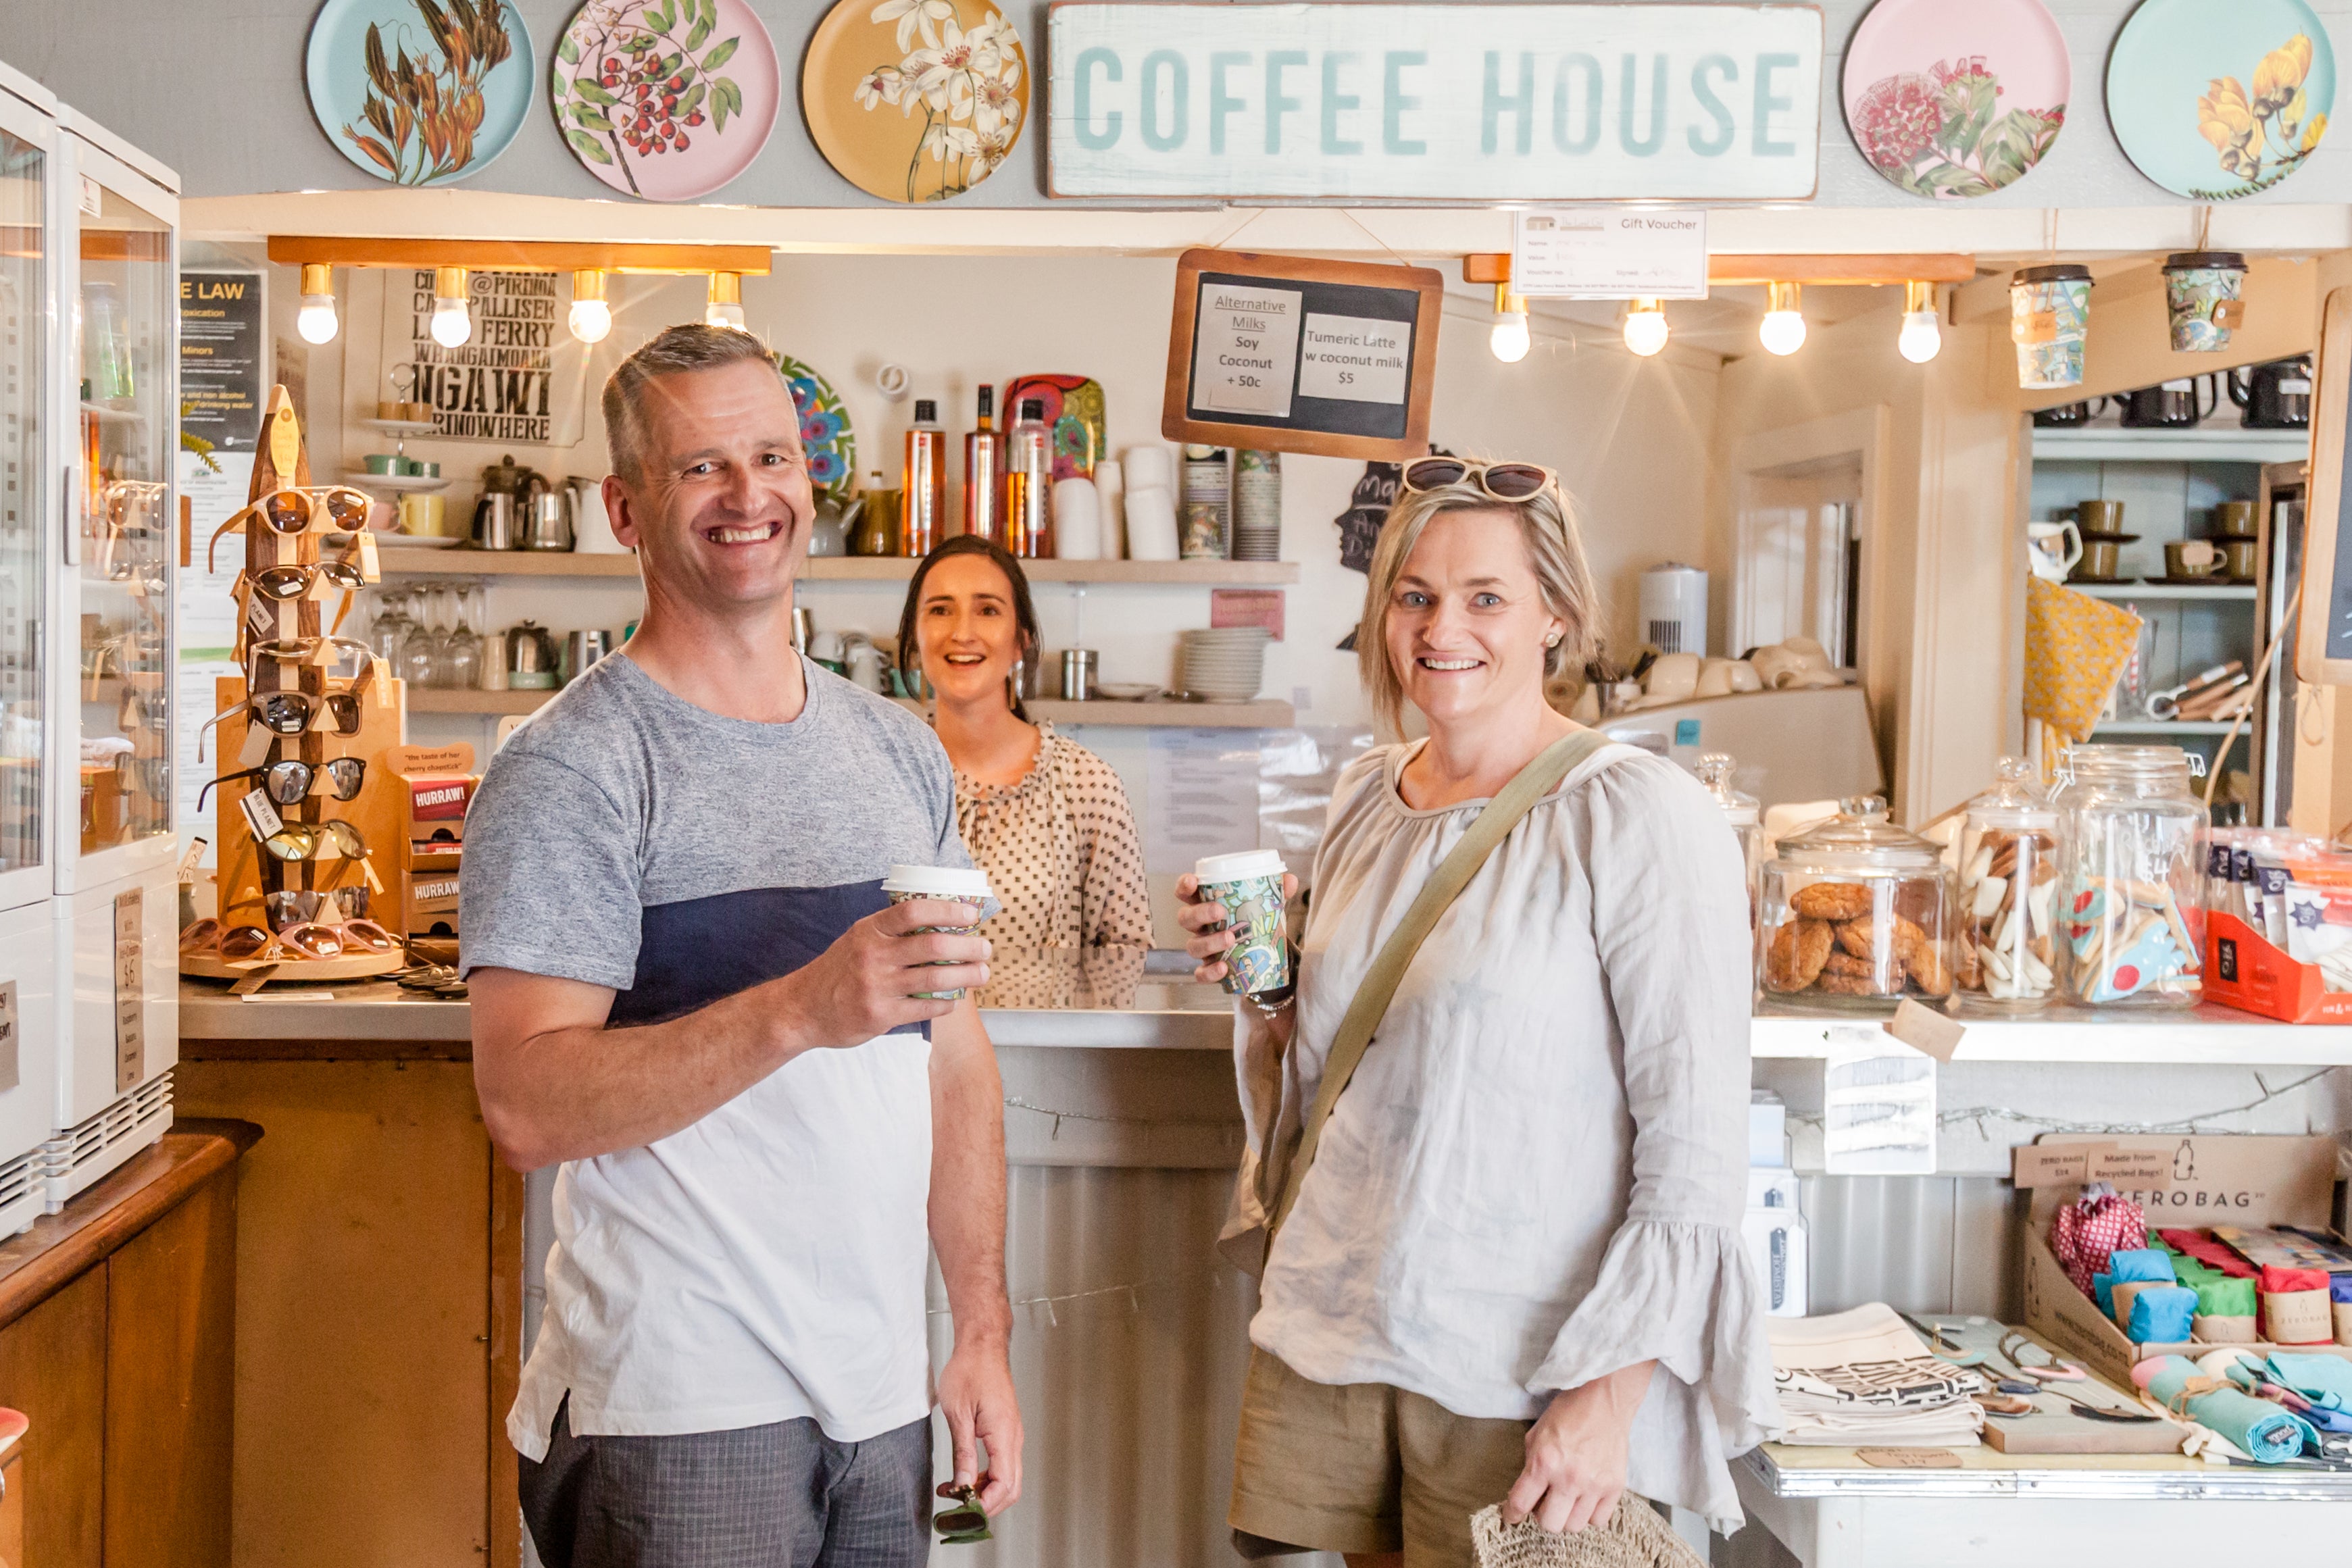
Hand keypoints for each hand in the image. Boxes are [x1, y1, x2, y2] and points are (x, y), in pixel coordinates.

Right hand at [773, 900, 989, 1049]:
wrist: (802, 1008)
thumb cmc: (839, 970)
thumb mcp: (858, 939)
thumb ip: (891, 931)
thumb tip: (941, 922)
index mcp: (869, 931)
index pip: (913, 911)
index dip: (947, 910)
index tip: (971, 915)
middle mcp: (873, 956)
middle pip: (933, 946)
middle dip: (968, 947)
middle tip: (985, 948)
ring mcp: (877, 987)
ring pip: (935, 978)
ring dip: (967, 976)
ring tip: (982, 974)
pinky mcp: (880, 1015)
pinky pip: (924, 1007)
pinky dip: (946, 1003)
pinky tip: (955, 999)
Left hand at [937, 1332, 1022, 1515]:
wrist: (982, 1346)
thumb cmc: (970, 1370)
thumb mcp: (958, 1414)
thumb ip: (962, 1453)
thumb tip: (962, 1484)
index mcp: (1003, 1434)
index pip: (1003, 1484)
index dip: (984, 1505)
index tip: (961, 1513)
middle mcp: (1013, 1438)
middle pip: (1011, 1488)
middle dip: (986, 1505)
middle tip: (957, 1509)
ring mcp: (1012, 1435)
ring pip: (1008, 1478)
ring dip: (985, 1492)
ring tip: (955, 1493)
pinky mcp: (1006, 1432)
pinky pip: (1003, 1465)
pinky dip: (986, 1478)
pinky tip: (965, 1477)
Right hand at [1175, 872, 1297, 985]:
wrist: (1263, 955)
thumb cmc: (1254, 922)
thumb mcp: (1264, 905)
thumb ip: (1275, 891)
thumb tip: (1289, 880)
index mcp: (1207, 904)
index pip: (1186, 893)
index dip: (1184, 885)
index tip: (1193, 881)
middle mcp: (1200, 926)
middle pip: (1186, 918)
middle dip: (1200, 913)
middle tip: (1220, 911)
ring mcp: (1203, 948)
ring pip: (1192, 946)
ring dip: (1209, 942)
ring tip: (1230, 938)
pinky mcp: (1209, 969)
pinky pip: (1201, 973)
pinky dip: (1209, 972)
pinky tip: (1223, 968)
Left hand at [1504, 1362, 1654, 1534]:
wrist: (1603, 1400)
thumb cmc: (1567, 1413)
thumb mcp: (1536, 1435)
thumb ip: (1530, 1465)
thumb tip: (1526, 1493)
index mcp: (1544, 1462)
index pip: (1521, 1503)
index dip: (1512, 1514)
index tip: (1513, 1516)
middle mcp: (1569, 1478)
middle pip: (1549, 1524)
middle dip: (1542, 1515)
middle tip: (1545, 1501)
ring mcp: (1594, 1485)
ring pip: (1574, 1526)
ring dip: (1567, 1515)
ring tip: (1567, 1498)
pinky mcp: (1615, 1488)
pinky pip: (1598, 1520)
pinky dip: (1589, 1514)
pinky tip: (1586, 1498)